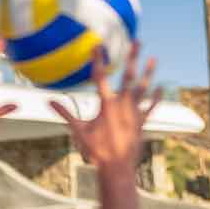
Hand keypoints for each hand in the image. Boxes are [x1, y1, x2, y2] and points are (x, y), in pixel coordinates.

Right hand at [50, 43, 162, 170]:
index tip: (97, 46)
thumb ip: (65, 114)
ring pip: (142, 89)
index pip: (100, 77)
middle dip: (132, 57)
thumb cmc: (96, 150)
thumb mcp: (78, 131)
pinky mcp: (142, 123)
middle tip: (137, 41)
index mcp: (106, 105)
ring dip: (148, 73)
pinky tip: (160, 87)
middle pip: (128, 76)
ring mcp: (134, 113)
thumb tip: (49, 102)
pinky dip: (155, 98)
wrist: (116, 167)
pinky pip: (150, 107)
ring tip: (153, 59)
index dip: (98, 60)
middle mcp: (123, 105)